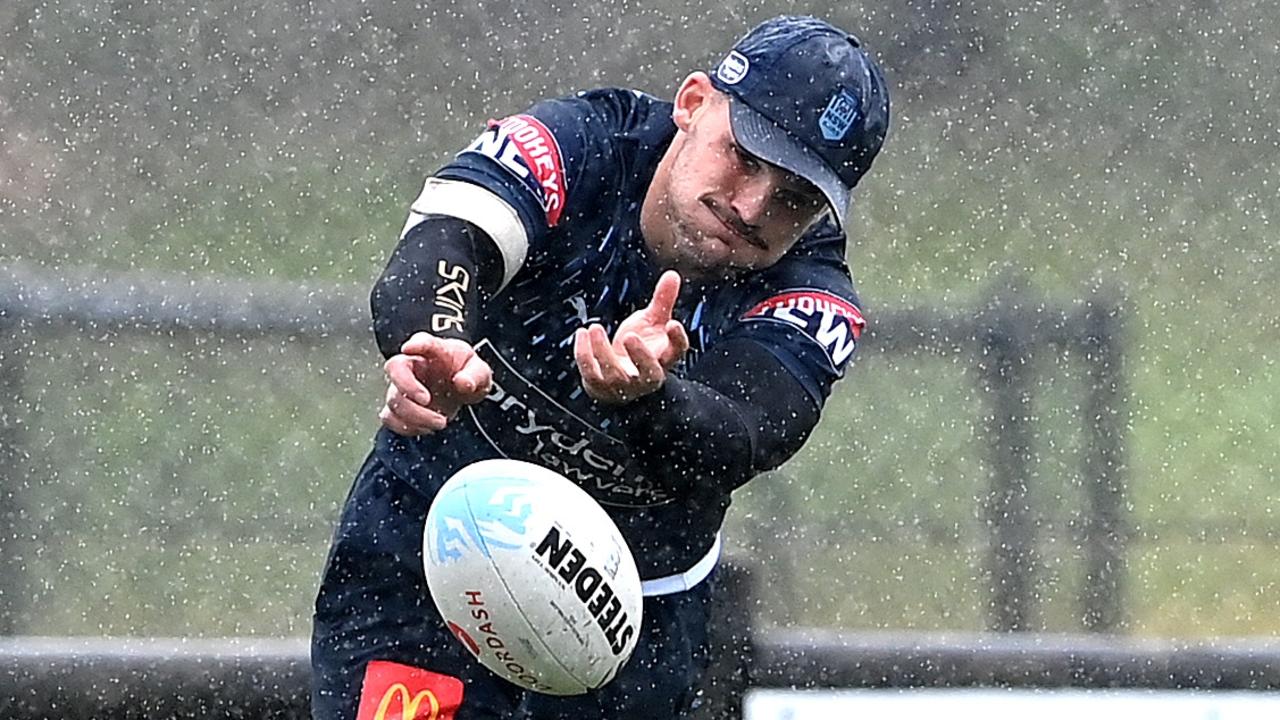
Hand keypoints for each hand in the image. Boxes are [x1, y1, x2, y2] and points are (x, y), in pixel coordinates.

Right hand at [379, 333, 492, 435]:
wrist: (458, 389)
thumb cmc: (465, 373)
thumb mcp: (479, 372)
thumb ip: (475, 375)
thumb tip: (464, 383)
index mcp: (434, 349)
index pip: (423, 340)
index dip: (415, 344)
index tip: (410, 348)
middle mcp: (412, 364)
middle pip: (395, 368)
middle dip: (408, 387)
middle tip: (427, 400)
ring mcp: (402, 386)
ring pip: (394, 399)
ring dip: (415, 415)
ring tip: (441, 422)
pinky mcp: (399, 406)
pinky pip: (389, 417)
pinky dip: (406, 427)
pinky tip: (426, 428)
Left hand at [574, 270, 689, 403]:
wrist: (618, 380)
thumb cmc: (638, 348)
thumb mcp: (651, 323)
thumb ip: (662, 301)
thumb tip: (672, 274)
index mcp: (663, 358)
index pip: (677, 352)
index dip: (677, 340)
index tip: (672, 323)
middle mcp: (646, 376)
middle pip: (649, 372)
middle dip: (640, 356)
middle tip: (630, 335)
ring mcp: (623, 386)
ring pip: (614, 373)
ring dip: (602, 351)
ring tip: (594, 327)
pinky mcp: (600, 387)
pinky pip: (591, 374)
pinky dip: (584, 355)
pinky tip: (582, 334)